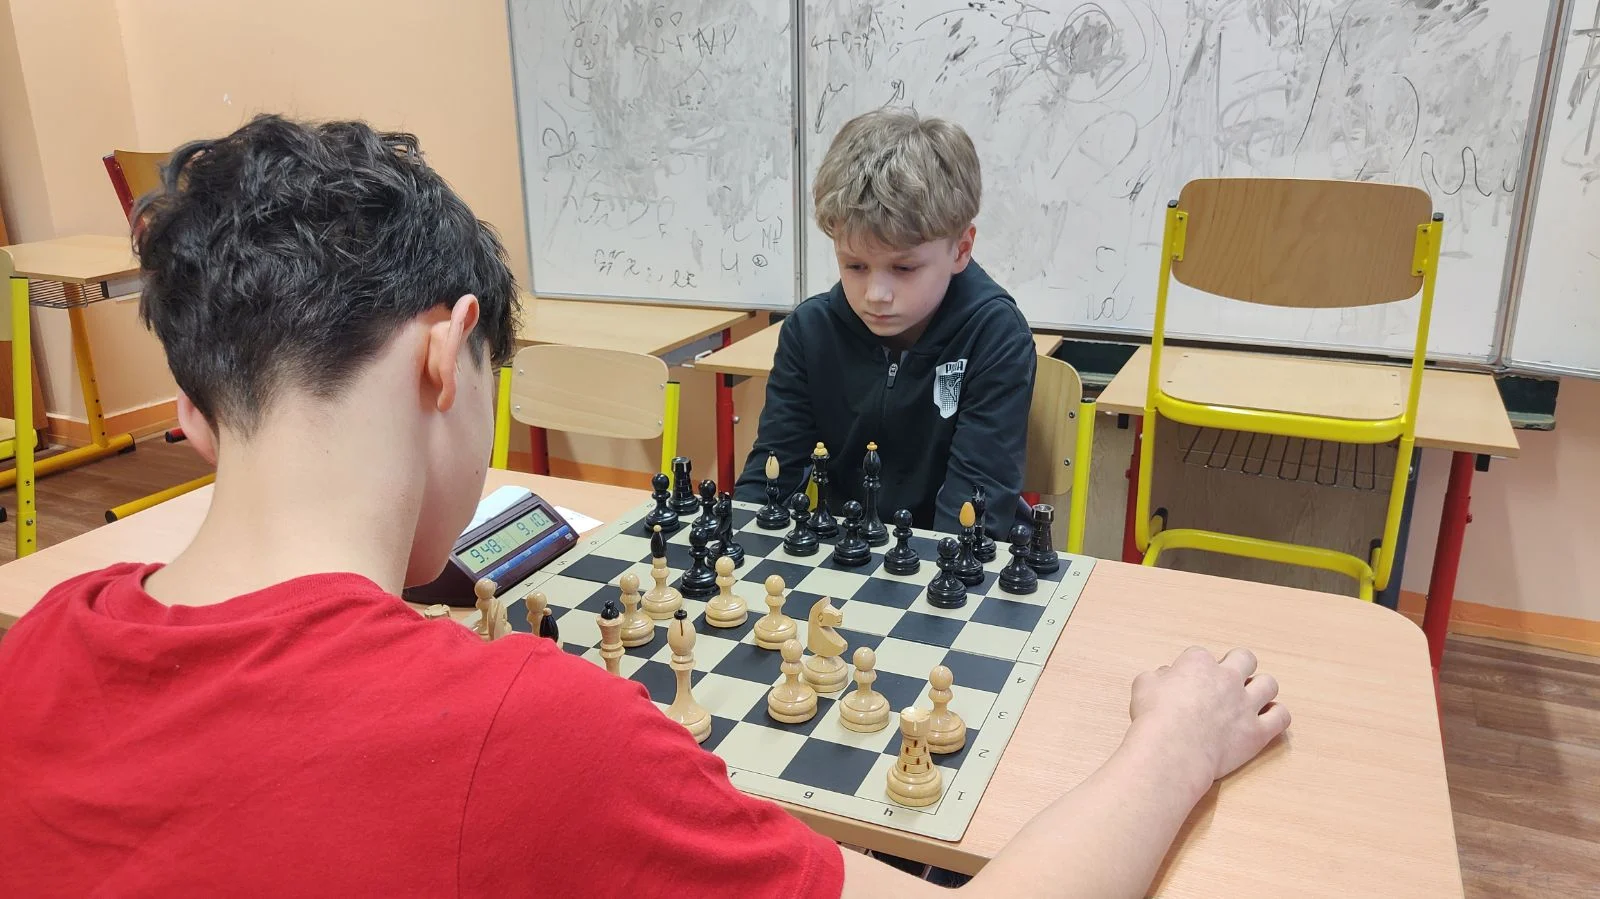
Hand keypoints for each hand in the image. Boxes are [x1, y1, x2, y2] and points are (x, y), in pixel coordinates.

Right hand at [1129, 646, 1289, 785]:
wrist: (1173, 749)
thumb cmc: (1154, 718)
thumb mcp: (1143, 686)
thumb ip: (1157, 676)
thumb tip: (1165, 676)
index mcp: (1199, 663)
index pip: (1201, 655)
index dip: (1195, 668)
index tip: (1189, 681)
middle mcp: (1227, 678)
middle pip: (1245, 658)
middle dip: (1239, 665)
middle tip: (1228, 681)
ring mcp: (1246, 704)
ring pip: (1269, 684)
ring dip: (1260, 689)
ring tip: (1250, 700)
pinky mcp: (1258, 731)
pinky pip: (1281, 717)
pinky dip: (1276, 716)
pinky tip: (1266, 720)